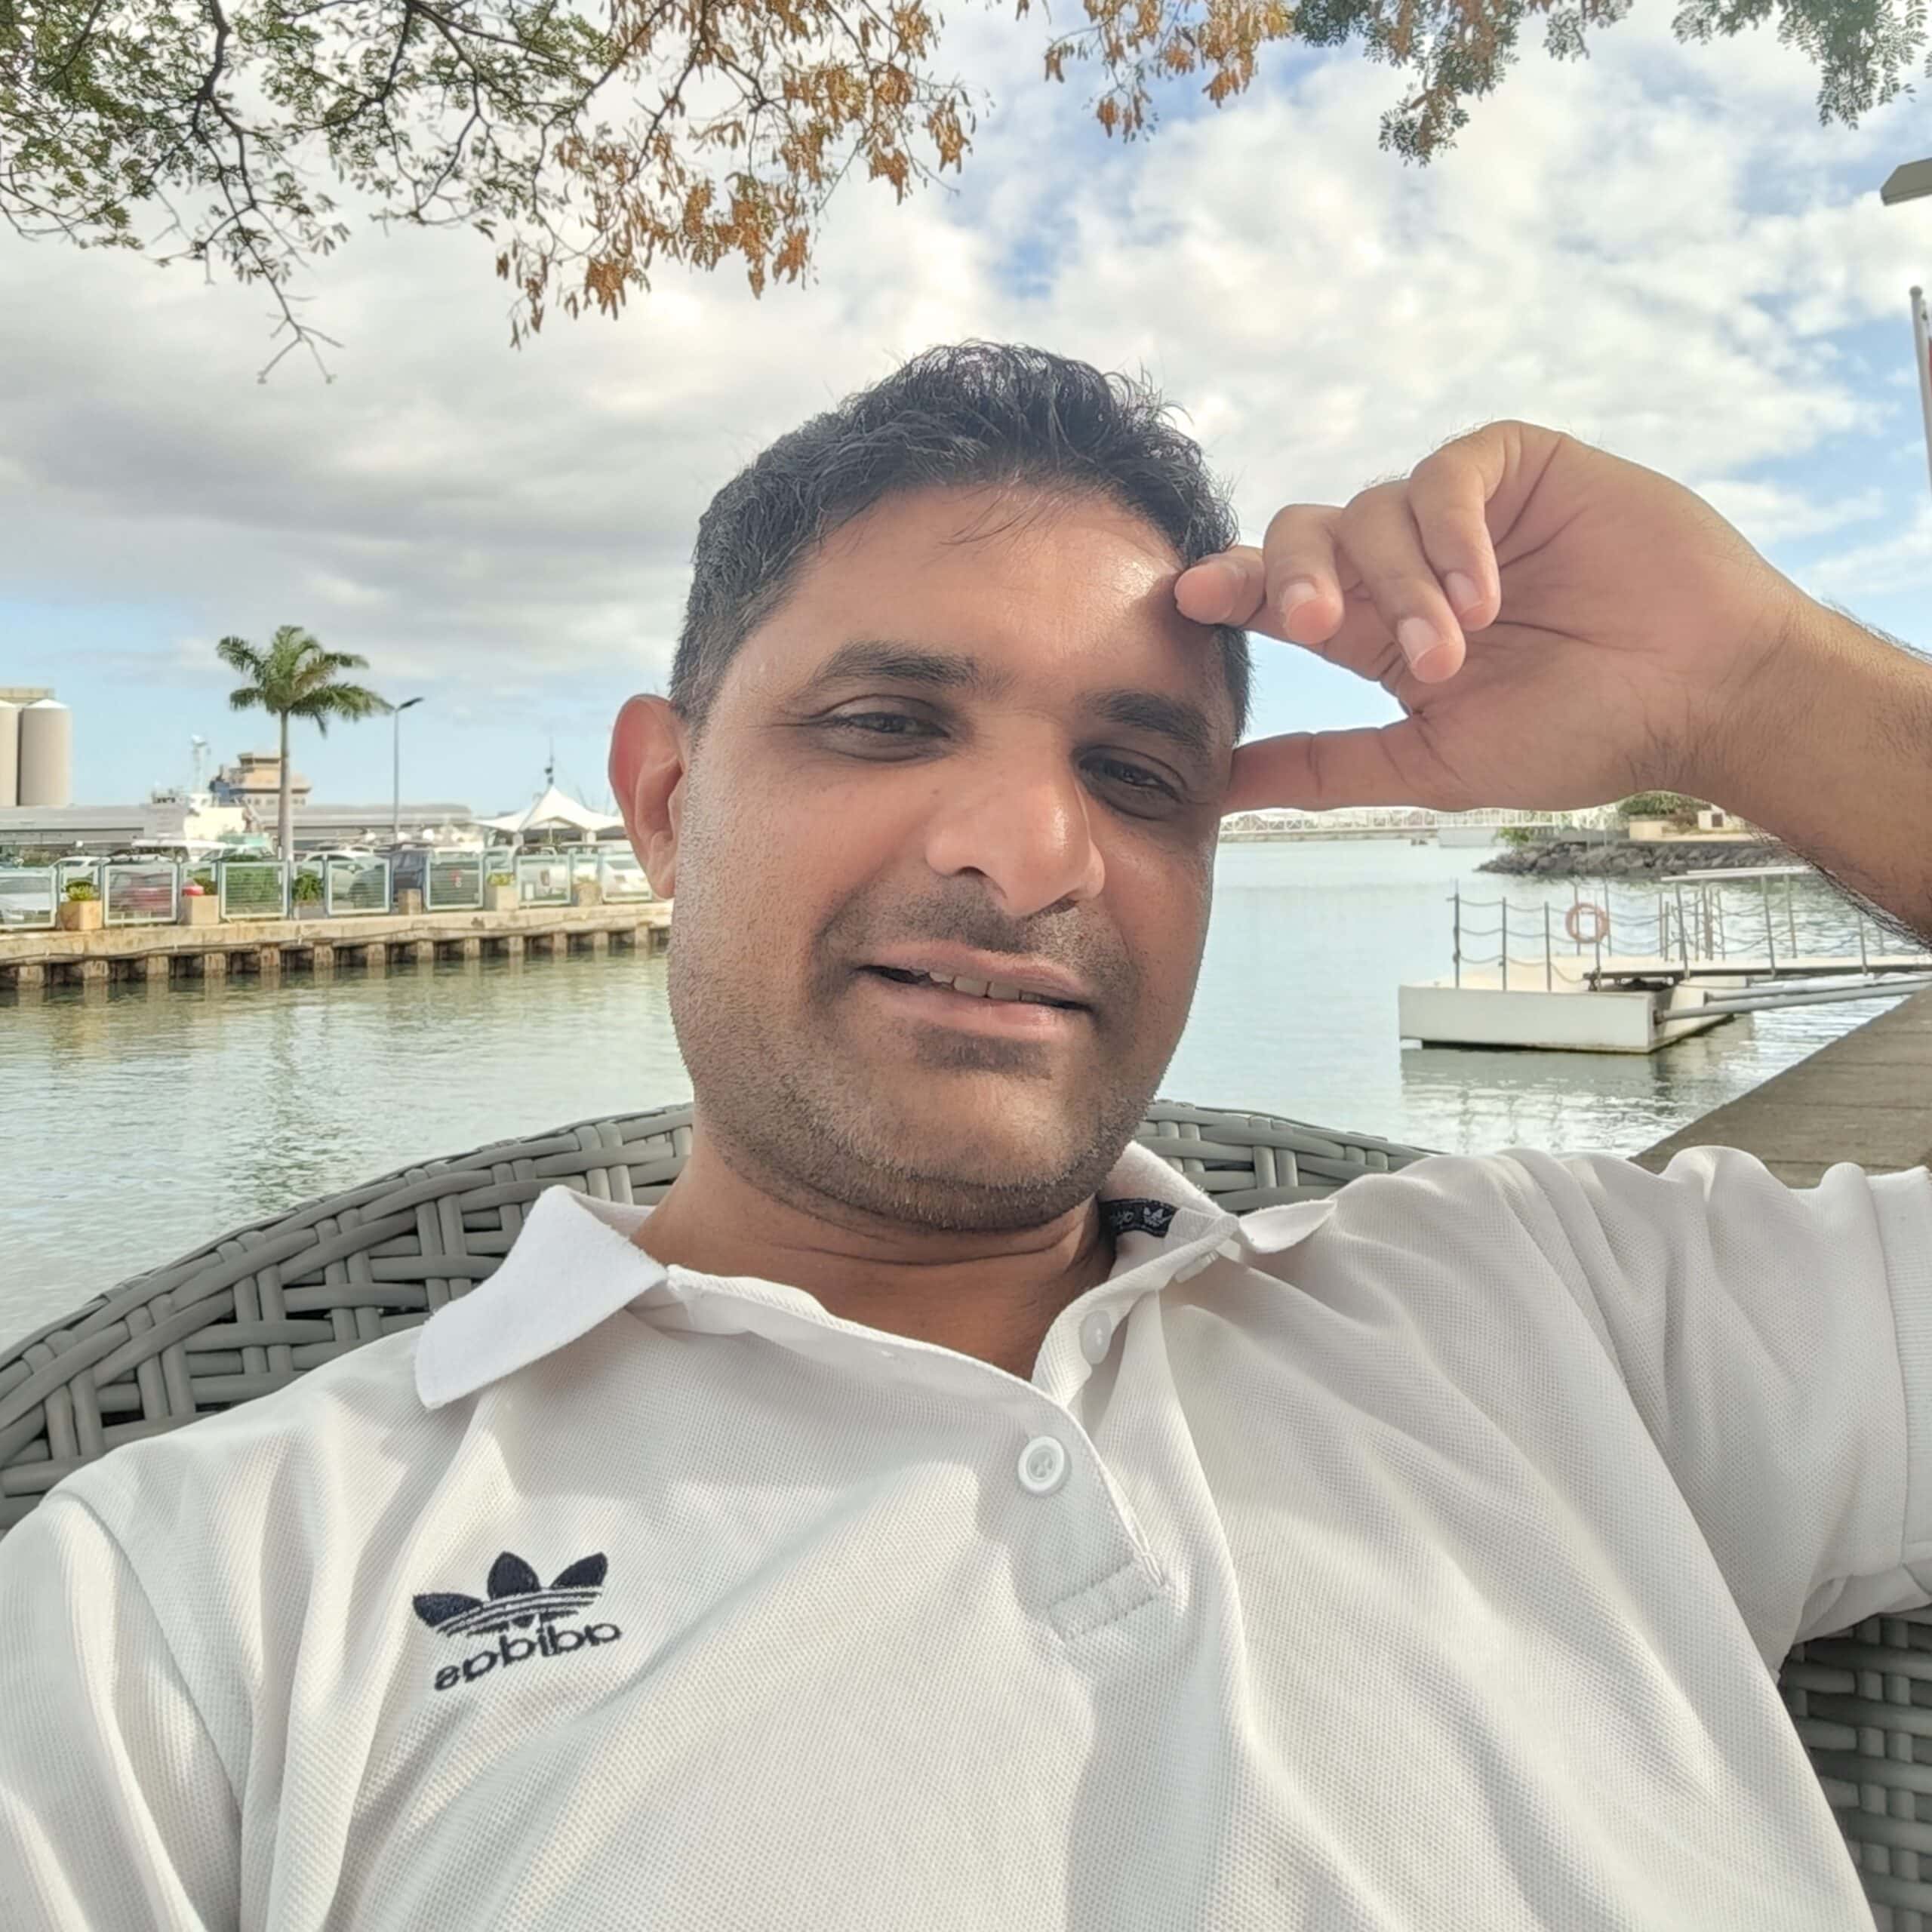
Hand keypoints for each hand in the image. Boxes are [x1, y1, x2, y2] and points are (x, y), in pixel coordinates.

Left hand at [1174, 421, 1809, 817]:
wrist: (1699, 695)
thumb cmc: (1578, 735)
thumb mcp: (1428, 762)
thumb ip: (1321, 768)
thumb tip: (1213, 790)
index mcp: (1371, 630)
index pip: (1275, 593)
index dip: (1230, 587)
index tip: (1191, 599)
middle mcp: (1403, 563)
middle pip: (1303, 535)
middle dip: (1298, 578)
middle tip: (1319, 626)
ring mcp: (1456, 510)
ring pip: (1372, 511)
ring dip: (1404, 586)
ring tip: (1458, 649)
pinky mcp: (1513, 465)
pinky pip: (1444, 474)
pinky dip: (1450, 535)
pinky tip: (1486, 596)